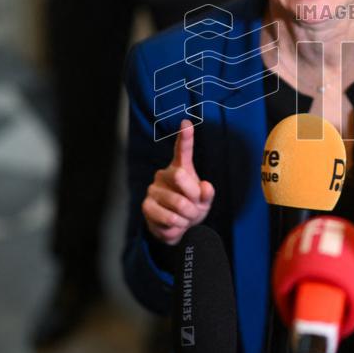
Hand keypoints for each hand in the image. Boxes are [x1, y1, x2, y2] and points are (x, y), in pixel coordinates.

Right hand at [141, 119, 214, 245]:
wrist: (177, 229)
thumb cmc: (192, 207)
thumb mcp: (205, 201)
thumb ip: (207, 193)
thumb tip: (206, 186)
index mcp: (180, 168)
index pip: (183, 151)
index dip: (185, 137)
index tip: (187, 123)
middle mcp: (164, 174)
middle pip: (182, 178)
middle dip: (194, 200)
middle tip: (195, 209)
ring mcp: (153, 190)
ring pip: (178, 206)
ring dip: (187, 218)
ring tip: (185, 219)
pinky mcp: (146, 206)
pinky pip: (169, 221)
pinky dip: (178, 228)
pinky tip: (175, 225)